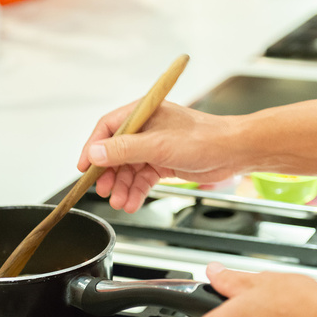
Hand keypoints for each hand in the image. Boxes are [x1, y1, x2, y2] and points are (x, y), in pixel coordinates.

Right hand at [77, 101, 241, 212]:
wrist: (233, 152)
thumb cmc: (204, 139)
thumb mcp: (158, 145)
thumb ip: (124, 149)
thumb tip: (95, 152)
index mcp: (143, 113)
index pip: (107, 128)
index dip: (92, 147)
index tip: (84, 167)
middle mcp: (146, 128)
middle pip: (116, 151)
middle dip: (109, 174)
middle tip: (103, 191)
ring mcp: (154, 146)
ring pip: (129, 168)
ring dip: (122, 187)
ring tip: (119, 202)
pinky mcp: (163, 162)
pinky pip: (142, 178)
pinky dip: (136, 191)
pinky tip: (132, 202)